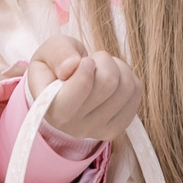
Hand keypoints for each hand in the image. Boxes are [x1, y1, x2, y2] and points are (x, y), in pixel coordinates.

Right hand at [23, 33, 141, 144]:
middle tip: (92, 62)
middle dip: (103, 60)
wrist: (63, 91)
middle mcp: (73, 126)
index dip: (87, 66)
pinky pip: (135, 93)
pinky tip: (111, 81)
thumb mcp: (46, 53)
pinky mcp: (116, 128)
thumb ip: (57, 53)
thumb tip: (73, 65)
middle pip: (109, 82)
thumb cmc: (54, 68)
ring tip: (101, 70)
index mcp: (51, 108)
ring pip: (126, 87)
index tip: (83, 61)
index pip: (82, 87)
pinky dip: (127, 78)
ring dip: (117, 68)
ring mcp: (97, 130)